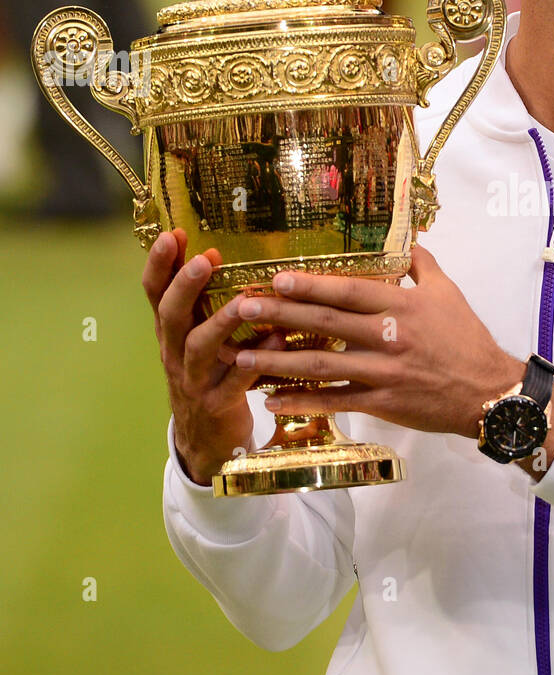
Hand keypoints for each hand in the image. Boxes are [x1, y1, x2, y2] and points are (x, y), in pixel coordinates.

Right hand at [143, 231, 286, 485]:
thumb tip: (211, 251)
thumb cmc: (207, 375)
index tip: (172, 234)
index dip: (159, 264)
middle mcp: (175, 354)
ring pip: (199, 348)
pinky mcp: (218, 404)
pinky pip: (236, 380)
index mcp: (170, 333)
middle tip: (202, 259)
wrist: (206, 440)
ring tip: (243, 302)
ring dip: (220, 322)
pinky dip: (255, 359)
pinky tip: (277, 339)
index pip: (154, 293)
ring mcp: (194, 380)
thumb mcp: (197, 338)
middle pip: (171, 316)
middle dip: (185, 286)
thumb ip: (201, 302)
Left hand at [222, 244, 521, 438]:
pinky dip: (302, 401)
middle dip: (280, 314)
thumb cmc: (467, 340)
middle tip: (241, 308)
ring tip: (241, 354)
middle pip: (325, 323)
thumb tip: (407, 242)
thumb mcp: (448, 294)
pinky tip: (272, 400)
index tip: (277, 279)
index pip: (349, 291)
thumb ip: (423, 266)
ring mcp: (383, 372)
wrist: (489, 391)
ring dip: (277, 360)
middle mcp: (388, 336)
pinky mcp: (382, 402)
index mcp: (402, 305)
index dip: (311, 285)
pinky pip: (335, 401)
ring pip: (321, 365)